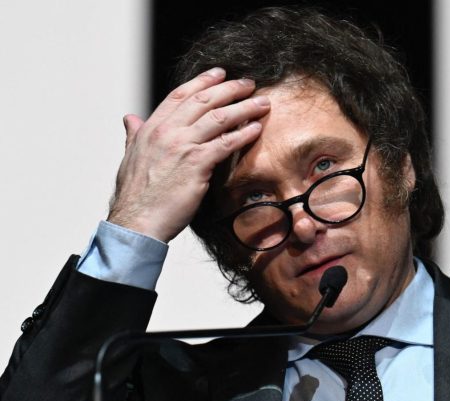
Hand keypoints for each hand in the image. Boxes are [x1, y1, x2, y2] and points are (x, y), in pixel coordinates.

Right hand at [107, 68, 269, 242]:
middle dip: (229, 89)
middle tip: (248, 84)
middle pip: (203, 101)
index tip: (219, 74)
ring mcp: (181, 146)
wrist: (137, 221)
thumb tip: (131, 118)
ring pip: (218, 118)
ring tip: (262, 103)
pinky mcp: (196, 164)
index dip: (202, 82)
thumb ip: (134, 135)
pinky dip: (243, 134)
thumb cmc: (137, 196)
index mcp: (151, 128)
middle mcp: (166, 132)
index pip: (180, 96)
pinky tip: (256, 128)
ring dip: (244, 107)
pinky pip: (225, 143)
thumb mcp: (130, 157)